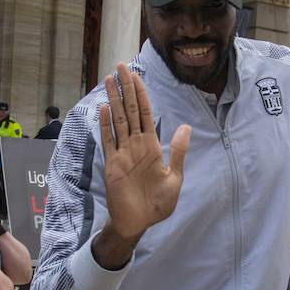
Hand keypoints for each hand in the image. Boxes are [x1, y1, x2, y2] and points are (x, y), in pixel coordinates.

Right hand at [99, 64, 190, 241]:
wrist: (139, 223)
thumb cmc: (157, 203)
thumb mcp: (174, 177)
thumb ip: (178, 152)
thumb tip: (185, 127)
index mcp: (151, 146)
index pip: (145, 113)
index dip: (141, 93)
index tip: (135, 75)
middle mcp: (135, 145)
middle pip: (129, 110)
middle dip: (126, 88)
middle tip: (120, 66)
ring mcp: (122, 153)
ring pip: (118, 120)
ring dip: (114, 99)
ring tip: (109, 79)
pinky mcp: (112, 164)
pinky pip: (108, 141)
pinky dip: (106, 125)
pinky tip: (104, 108)